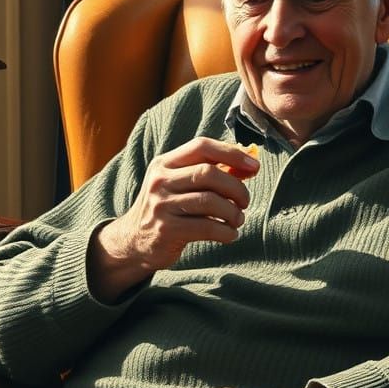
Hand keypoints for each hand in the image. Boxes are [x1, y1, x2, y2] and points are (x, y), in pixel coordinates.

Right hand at [89, 137, 258, 301]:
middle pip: (208, 173)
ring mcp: (161, 205)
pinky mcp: (167, 230)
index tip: (254, 166)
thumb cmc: (168, 208)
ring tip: (238, 219)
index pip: (202, 146)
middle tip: (245, 201)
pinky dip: (226, 231)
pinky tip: (230, 234)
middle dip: (236, 188)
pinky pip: (207, 228)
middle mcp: (160, 181)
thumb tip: (250, 164)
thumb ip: (214, 172)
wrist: (134, 241)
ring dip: (233, 212)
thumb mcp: (183, 184)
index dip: (232, 153)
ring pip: (210, 201)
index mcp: (166, 163)